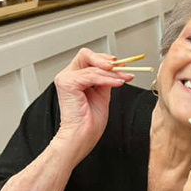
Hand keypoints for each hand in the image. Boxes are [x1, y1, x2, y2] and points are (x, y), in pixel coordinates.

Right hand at [53, 48, 133, 163]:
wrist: (83, 136)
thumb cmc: (90, 121)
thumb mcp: (102, 94)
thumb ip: (105, 80)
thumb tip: (117, 70)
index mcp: (75, 78)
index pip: (88, 58)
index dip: (105, 59)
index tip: (122, 65)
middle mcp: (68, 76)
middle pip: (86, 55)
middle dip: (106, 60)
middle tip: (122, 67)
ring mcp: (65, 78)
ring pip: (93, 67)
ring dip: (112, 73)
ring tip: (125, 78)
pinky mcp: (67, 83)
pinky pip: (92, 76)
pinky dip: (107, 79)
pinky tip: (118, 83)